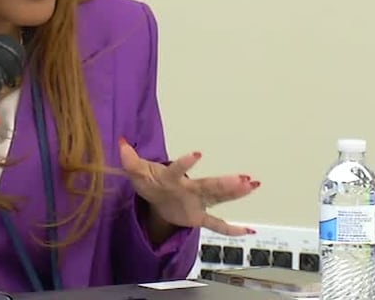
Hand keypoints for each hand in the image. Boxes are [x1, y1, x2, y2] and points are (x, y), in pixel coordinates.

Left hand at [119, 138, 259, 236]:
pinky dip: (231, 230)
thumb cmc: (151, 182)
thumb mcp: (137, 173)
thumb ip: (130, 161)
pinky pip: (216, 224)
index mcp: (173, 177)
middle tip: (243, 178)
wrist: (157, 198)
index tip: (197, 154)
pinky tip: (248, 232)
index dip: (185, 163)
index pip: (178, 169)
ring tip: (253, 185)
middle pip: (208, 185)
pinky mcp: (198, 216)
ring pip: (218, 198)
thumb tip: (121, 142)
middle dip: (225, 183)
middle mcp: (190, 188)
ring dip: (235, 193)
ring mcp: (197, 202)